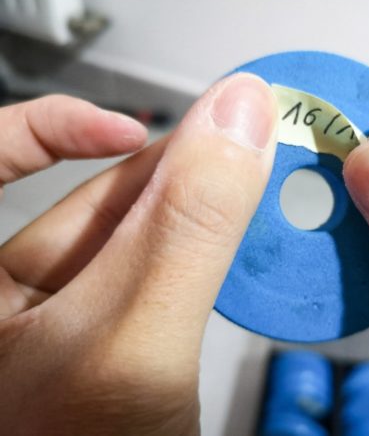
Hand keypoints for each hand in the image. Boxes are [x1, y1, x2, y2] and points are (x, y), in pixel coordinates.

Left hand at [0, 74, 277, 434]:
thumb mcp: (132, 350)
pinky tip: (224, 253)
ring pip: (122, 242)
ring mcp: (48, 332)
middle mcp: (2, 305)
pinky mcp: (99, 348)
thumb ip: (186, 230)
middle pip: (77, 199)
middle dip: (163, 174)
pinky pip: (145, 282)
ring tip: (243, 199)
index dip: (52, 127)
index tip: (130, 128)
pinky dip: (192, 261)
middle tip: (234, 152)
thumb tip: (236, 119)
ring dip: (190, 216)